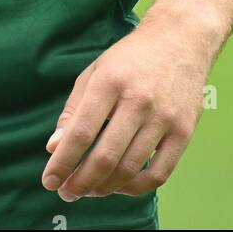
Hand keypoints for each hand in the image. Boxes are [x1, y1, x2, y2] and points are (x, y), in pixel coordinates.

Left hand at [41, 20, 209, 200]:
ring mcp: (163, 118)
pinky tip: (120, 186)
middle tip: (67, 193)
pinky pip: (159, 174)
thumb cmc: (131, 58)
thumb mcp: (95, 72)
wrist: (181, 39)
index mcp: (109, 82)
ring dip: (104, 188)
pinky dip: (136, 188)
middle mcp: (137, 101)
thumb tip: (54, 147)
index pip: (80, 133)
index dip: (62, 162)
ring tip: (90, 190)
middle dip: (80, 182)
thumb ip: (73, 110)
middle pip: (105, 157)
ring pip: (129, 169)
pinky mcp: (184, 132)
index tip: (49, 181)